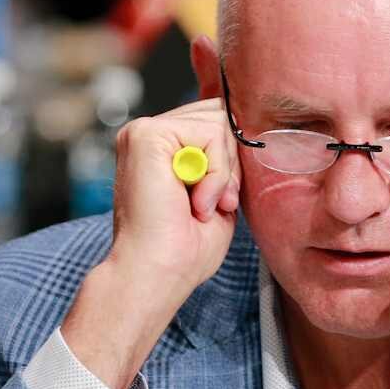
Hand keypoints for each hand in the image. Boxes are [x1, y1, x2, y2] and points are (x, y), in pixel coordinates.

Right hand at [107, 98, 241, 297]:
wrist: (156, 274)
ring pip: (219, 122)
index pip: (215, 122)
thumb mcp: (217, 194)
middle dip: (232, 162)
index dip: (231, 160)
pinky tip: (199, 202)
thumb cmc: (184, 249)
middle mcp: (149, 134)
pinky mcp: (147, 134)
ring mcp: (145, 131)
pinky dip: (217, 172)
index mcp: (161, 148)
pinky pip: (211, 133)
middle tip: (220, 204)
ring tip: (205, 206)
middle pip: (219, 114)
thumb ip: (224, 160)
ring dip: (224, 172)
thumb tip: (245, 130)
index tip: (224, 202)